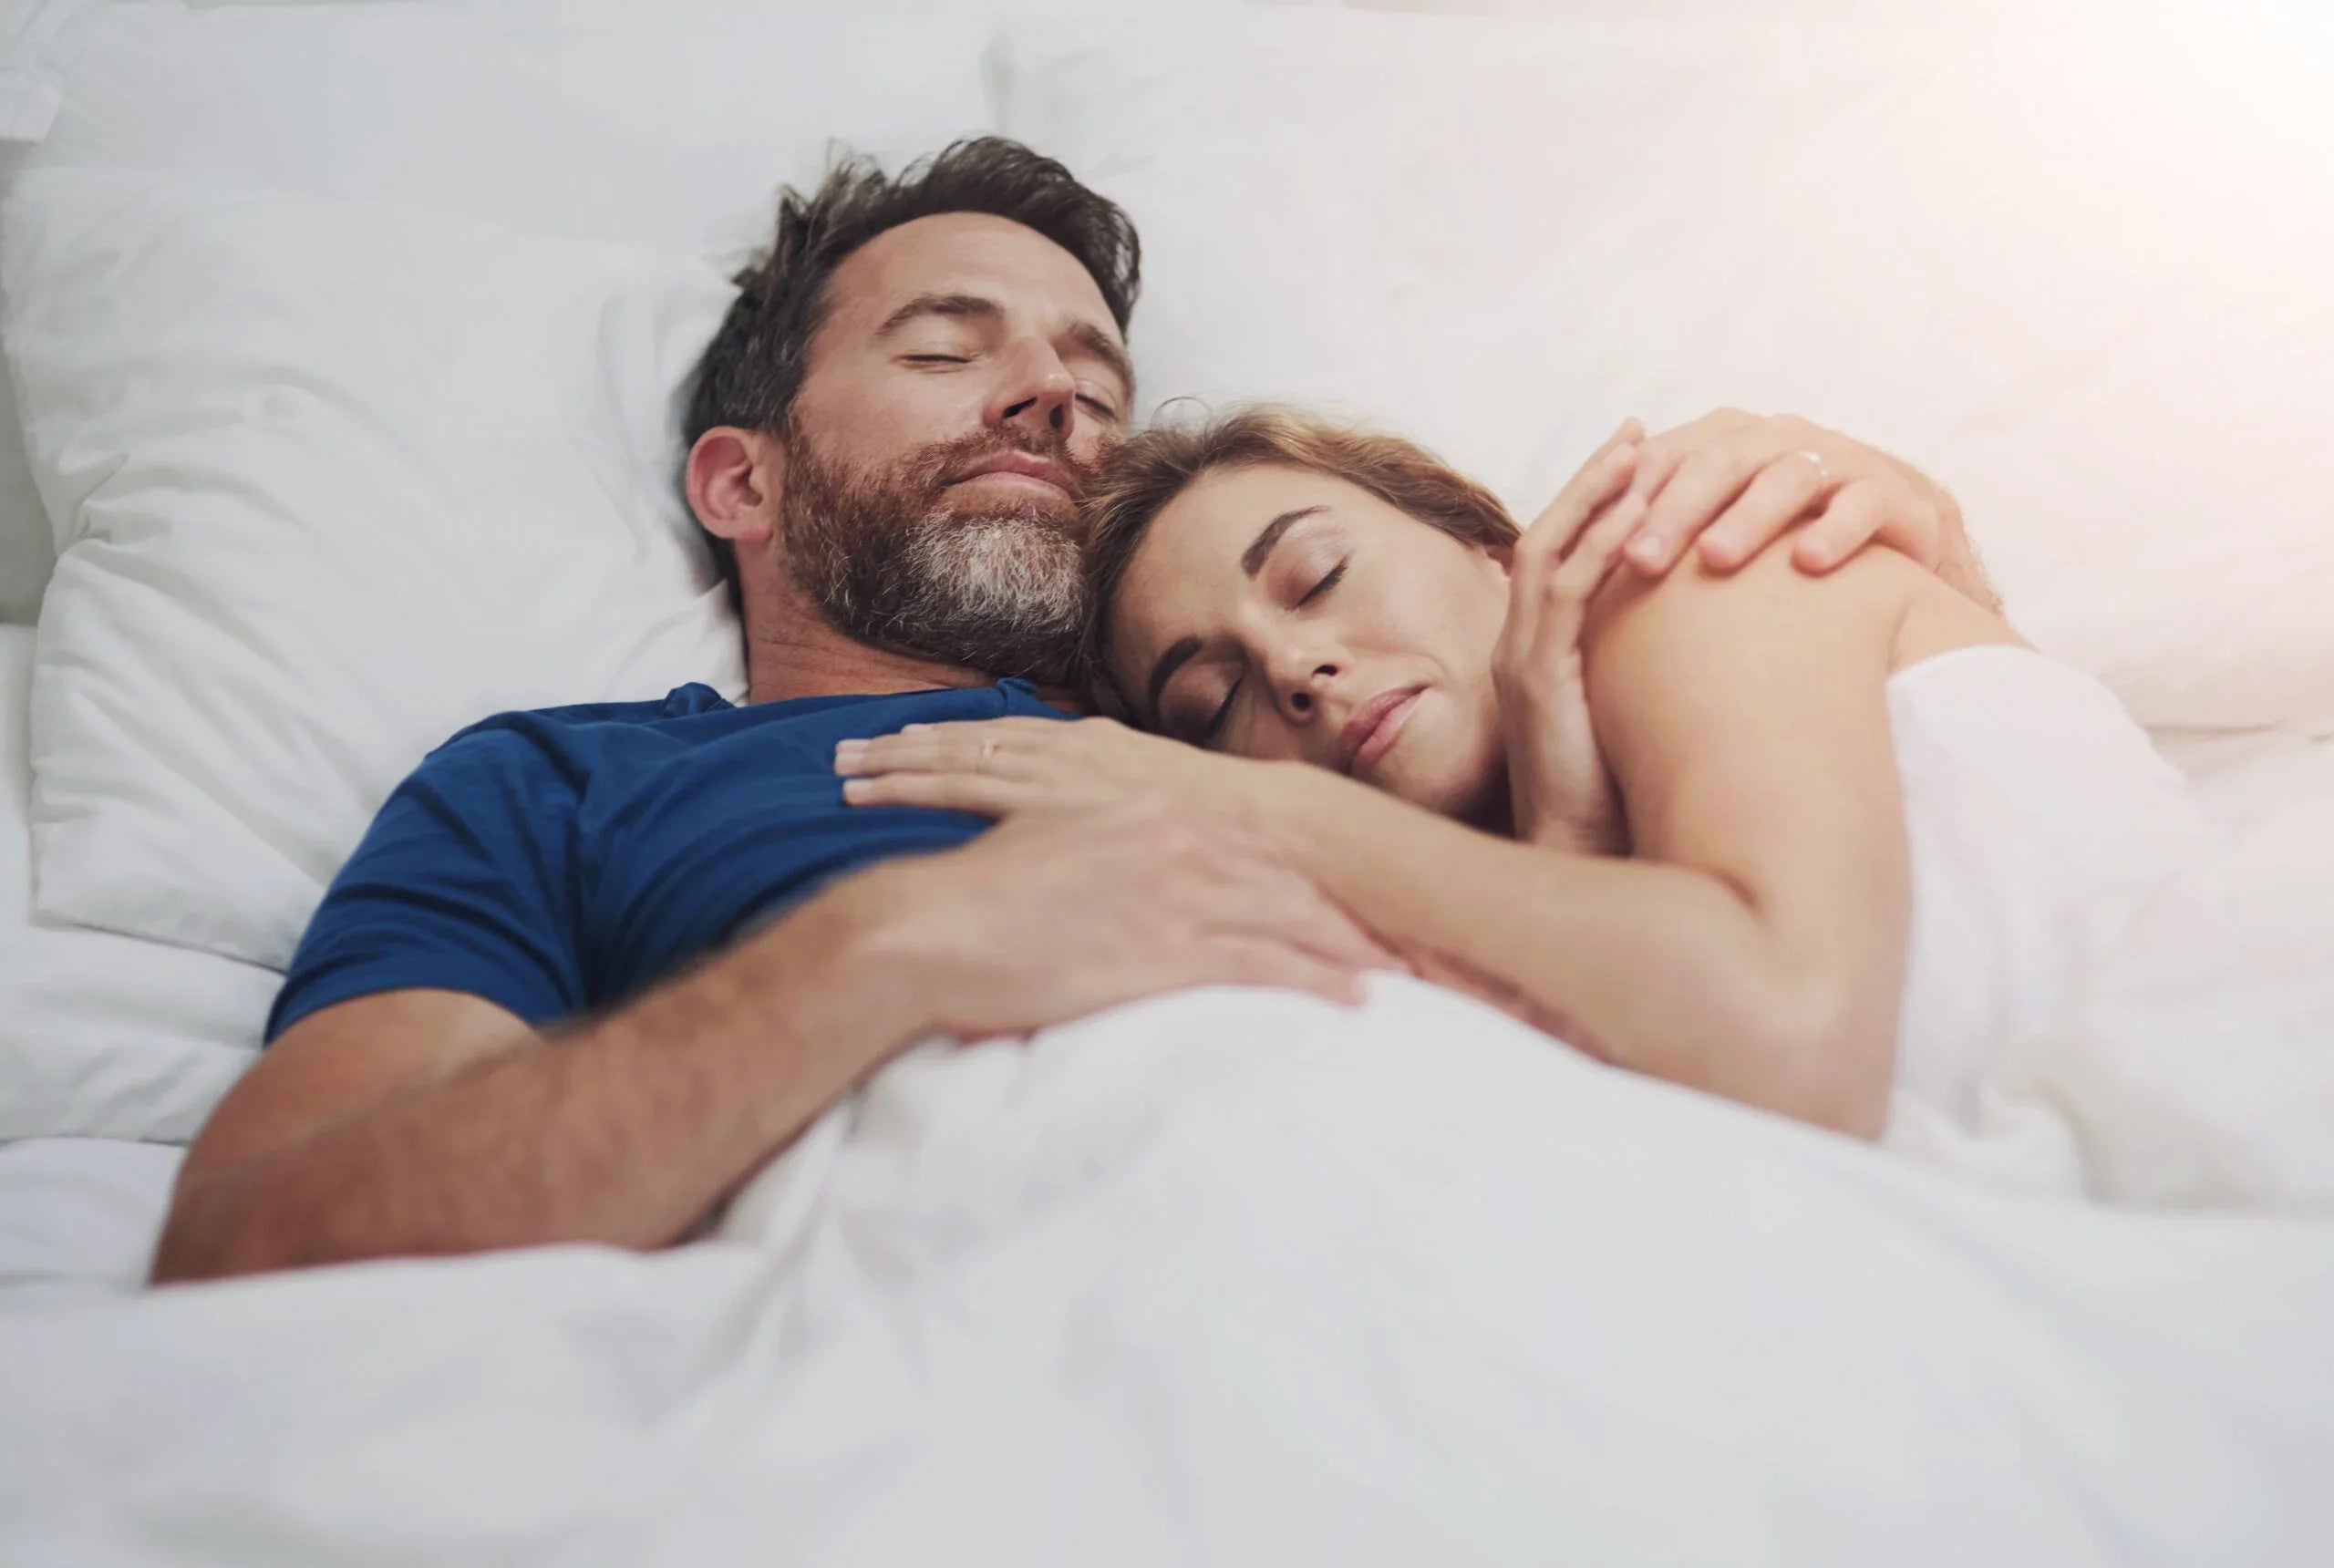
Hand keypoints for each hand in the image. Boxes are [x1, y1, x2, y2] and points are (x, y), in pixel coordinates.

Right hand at [831, 798, 1401, 1035]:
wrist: (929, 927)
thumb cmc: (974, 902)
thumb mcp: (1049, 857)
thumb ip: (1099, 861)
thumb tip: (1113, 891)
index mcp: (1144, 814)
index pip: (1245, 850)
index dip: (1299, 881)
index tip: (1339, 907)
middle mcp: (1173, 843)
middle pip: (1282, 882)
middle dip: (1342, 917)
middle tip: (1394, 944)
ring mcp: (1173, 894)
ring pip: (1289, 922)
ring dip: (1347, 953)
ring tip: (1392, 979)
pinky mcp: (1166, 948)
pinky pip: (1265, 967)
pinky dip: (1318, 983)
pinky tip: (1352, 1002)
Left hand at [834, 714, 1272, 824]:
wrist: (1275, 835)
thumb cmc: (1236, 835)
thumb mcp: (1175, 812)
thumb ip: (1128, 817)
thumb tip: (1099, 837)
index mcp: (1096, 747)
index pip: (1005, 736)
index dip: (949, 739)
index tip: (901, 741)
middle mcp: (1068, 751)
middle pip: (966, 742)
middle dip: (903, 749)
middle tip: (842, 753)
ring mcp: (1058, 778)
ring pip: (953, 761)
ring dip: (894, 768)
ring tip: (842, 777)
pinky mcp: (1053, 811)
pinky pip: (965, 796)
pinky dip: (912, 791)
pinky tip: (871, 803)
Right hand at [1493, 419, 1637, 853]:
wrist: (1584, 870)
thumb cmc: (1620, 807)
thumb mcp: (1634, 724)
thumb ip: (1649, 679)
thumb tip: (1707, 651)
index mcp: (1538, 656)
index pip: (1558, 557)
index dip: (1595, 503)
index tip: (1640, 458)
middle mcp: (1519, 649)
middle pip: (1546, 536)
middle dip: (1593, 480)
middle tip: (1638, 430)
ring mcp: (1522, 662)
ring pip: (1549, 553)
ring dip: (1594, 497)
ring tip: (1638, 450)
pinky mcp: (1538, 682)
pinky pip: (1565, 595)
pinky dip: (1599, 548)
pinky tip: (1638, 515)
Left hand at [1601, 408, 1981, 594]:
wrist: (1896, 551)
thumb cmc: (1781, 549)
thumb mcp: (1716, 535)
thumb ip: (1652, 537)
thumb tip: (1556, 567)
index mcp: (1728, 444)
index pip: (1666, 460)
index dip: (1628, 498)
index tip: (1590, 547)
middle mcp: (1781, 442)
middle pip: (1720, 463)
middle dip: (1675, 510)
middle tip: (1638, 561)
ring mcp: (1840, 464)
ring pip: (1789, 477)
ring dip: (1749, 517)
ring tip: (1716, 558)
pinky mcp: (1895, 496)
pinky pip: (1864, 506)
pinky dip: (1837, 531)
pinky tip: (1808, 562)